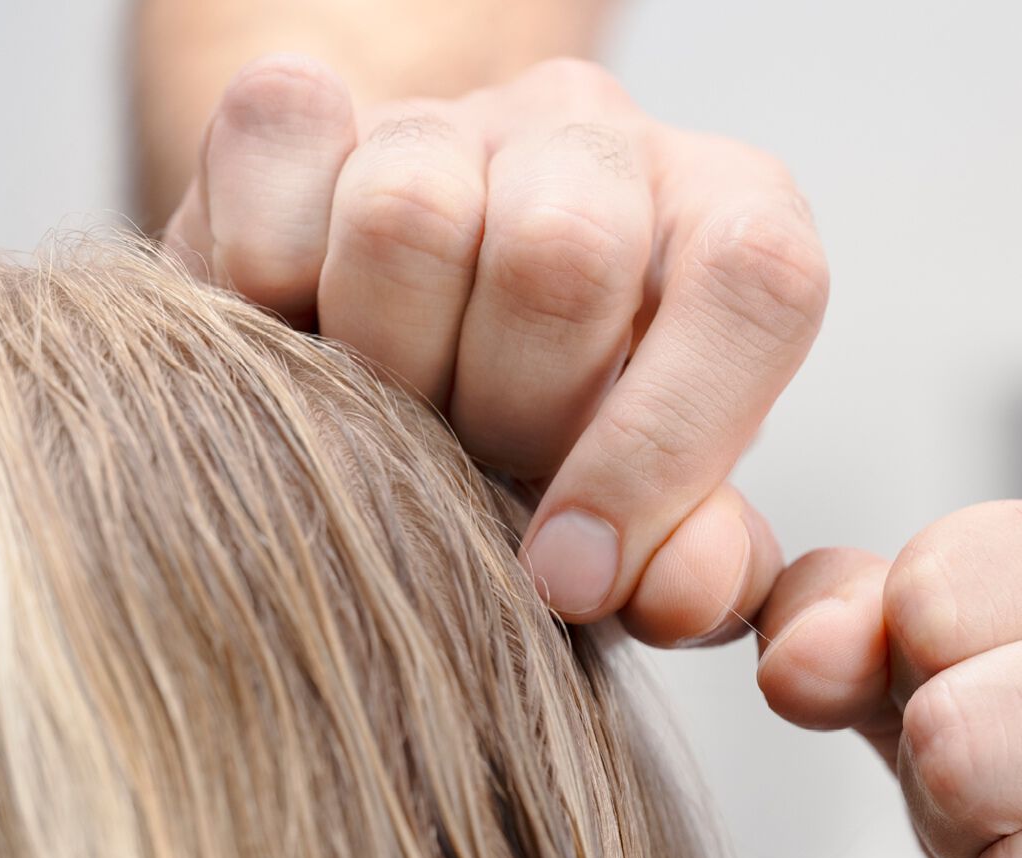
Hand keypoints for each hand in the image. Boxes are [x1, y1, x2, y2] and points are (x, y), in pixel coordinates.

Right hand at [161, 55, 824, 644]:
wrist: (407, 356)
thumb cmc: (558, 453)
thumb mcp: (654, 530)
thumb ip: (699, 567)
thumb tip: (681, 590)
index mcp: (737, 222)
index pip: (757, 284)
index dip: (661, 447)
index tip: (570, 576)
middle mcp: (608, 143)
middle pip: (564, 253)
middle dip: (507, 415)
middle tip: (480, 470)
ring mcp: (456, 112)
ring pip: (408, 212)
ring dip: (382, 366)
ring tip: (393, 413)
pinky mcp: (308, 101)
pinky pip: (280, 148)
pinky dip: (264, 280)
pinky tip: (298, 334)